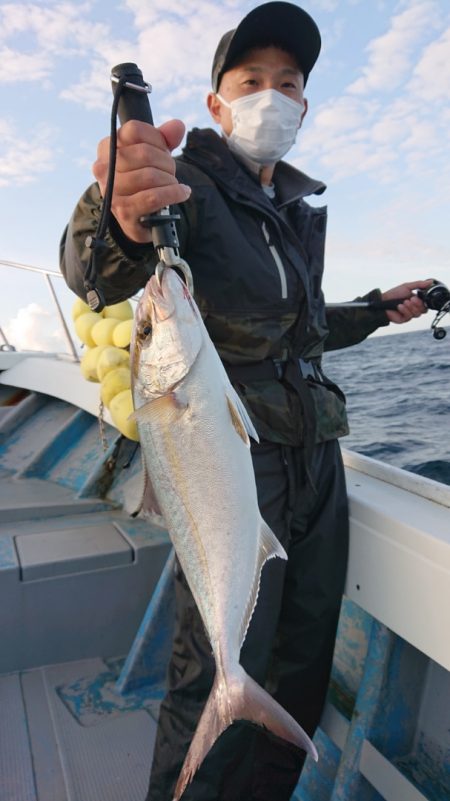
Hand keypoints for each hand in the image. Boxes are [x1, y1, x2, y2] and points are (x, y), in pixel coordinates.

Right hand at [92, 119, 189, 242]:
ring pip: (150, 176)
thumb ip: (165, 138)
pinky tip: (182, 193)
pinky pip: (154, 197)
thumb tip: (177, 126)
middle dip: (167, 162)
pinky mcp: (123, 211)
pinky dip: (173, 194)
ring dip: (170, 180)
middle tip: (171, 172)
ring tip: (173, 185)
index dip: (157, 139)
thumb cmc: (144, 181)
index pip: (134, 130)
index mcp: (106, 147)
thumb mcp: (153, 155)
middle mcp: (103, 168)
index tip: (164, 150)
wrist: (138, 218)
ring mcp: (111, 191)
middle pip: (145, 153)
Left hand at [381, 279, 433, 323]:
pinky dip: (405, 310)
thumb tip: (430, 282)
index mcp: (416, 301)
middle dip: (418, 304)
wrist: (382, 301)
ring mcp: (409, 314)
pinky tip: (400, 306)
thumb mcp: (407, 286)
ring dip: (411, 307)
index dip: (425, 301)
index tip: (418, 296)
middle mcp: (414, 308)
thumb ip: (419, 284)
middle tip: (412, 299)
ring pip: (417, 314)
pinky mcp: (404, 319)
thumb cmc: (393, 294)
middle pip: (423, 310)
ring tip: (404, 302)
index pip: (426, 304)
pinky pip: (409, 317)